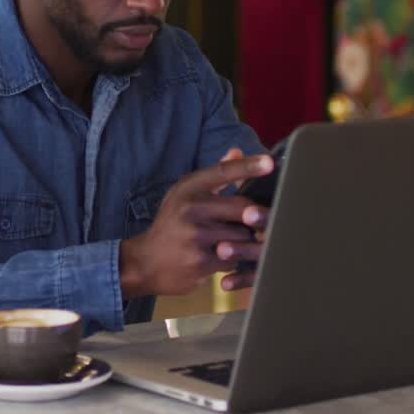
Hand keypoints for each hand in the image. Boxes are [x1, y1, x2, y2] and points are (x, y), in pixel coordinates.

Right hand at [119, 148, 271, 297]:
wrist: (145, 262)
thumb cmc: (171, 224)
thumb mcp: (184, 194)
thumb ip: (214, 175)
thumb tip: (237, 151)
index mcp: (188, 188)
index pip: (222, 171)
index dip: (248, 166)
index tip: (269, 163)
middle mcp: (190, 208)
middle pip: (242, 207)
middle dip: (256, 215)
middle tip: (262, 219)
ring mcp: (195, 236)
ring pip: (242, 235)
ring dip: (246, 239)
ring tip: (239, 240)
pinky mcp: (201, 261)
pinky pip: (234, 258)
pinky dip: (236, 259)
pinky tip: (227, 257)